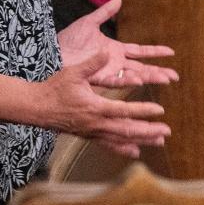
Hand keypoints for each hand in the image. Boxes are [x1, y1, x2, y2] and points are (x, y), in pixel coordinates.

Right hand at [41, 50, 170, 157]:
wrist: (36, 108)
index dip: (143, 111)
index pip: (124, 111)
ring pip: (121, 139)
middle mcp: (96, 124)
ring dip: (141, 140)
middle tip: (167, 132)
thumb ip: (92, 63)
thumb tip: (106, 52)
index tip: (160, 111)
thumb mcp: (73, 72)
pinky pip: (109, 144)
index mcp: (95, 108)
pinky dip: (124, 148)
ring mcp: (92, 132)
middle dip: (148, 131)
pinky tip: (135, 152)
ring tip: (159, 142)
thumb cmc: (54, 88)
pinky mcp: (88, 135)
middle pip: (127, 130)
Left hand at [57, 0, 177, 87]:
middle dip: (159, 71)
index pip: (140, 51)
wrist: (51, 52)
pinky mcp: (98, 77)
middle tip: (176, 76)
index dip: (155, 52)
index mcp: (115, 50)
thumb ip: (105, 12)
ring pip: (134, 75)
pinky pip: (116, 79)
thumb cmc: (67, 40)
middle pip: (142, 67)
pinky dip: (128, 79)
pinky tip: (140, 80)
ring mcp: (108, 71)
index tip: (171, 52)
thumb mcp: (89, 22)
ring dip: (150, 77)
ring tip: (166, 79)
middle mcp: (114, 62)